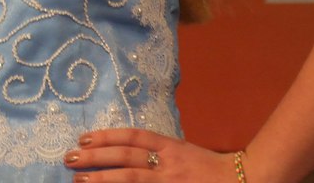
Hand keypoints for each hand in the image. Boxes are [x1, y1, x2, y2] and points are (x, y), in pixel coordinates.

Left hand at [63, 127, 238, 180]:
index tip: (84, 137)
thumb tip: (124, 150)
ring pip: (131, 180)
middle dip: (96, 157)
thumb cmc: (210, 169)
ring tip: (79, 181)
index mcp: (171, 147)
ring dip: (103, 180)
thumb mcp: (183, 152)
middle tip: (70, 158)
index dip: (106, 136)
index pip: (132, 138)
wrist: (243, 182)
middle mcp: (168, 165)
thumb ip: (158, 151)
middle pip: (126, 158)